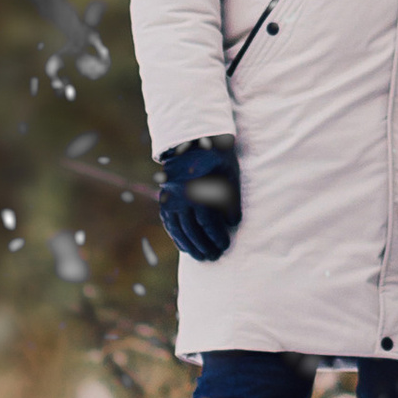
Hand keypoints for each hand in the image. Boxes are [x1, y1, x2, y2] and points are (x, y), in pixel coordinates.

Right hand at [158, 136, 242, 262]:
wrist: (190, 141)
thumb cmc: (216, 157)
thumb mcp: (228, 173)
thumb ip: (231, 198)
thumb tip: (232, 223)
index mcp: (198, 189)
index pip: (208, 221)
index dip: (217, 236)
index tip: (225, 246)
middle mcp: (182, 196)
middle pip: (193, 229)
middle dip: (205, 246)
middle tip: (214, 256)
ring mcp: (170, 198)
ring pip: (180, 229)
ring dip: (191, 246)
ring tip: (202, 257)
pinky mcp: (165, 199)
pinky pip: (169, 223)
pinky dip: (177, 237)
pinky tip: (185, 248)